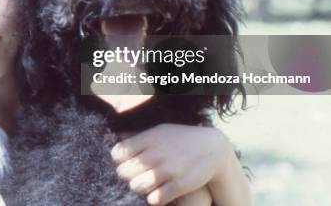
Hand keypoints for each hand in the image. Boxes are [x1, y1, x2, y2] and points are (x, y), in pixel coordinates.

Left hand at [111, 124, 230, 204]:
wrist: (212, 148)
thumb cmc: (180, 139)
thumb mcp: (159, 131)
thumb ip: (138, 137)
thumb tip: (117, 139)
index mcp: (149, 138)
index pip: (118, 153)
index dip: (120, 160)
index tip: (126, 162)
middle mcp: (156, 153)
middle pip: (123, 172)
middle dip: (128, 176)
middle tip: (136, 175)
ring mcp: (168, 169)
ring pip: (136, 186)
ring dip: (139, 187)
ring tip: (146, 184)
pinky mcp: (179, 185)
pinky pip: (154, 199)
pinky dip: (154, 198)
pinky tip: (158, 193)